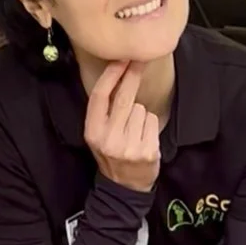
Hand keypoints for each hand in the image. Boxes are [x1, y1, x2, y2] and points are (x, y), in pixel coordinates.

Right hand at [84, 61, 160, 192]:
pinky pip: (153, 122)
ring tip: (135, 131)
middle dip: (132, 76)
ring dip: (142, 115)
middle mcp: (108, 139)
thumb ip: (105, 112)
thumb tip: (118, 76)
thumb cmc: (113, 152)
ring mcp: (128, 146)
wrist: (125, 186)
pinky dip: (151, 126)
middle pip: (124, 98)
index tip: (121, 59)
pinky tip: (144, 138)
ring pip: (141, 110)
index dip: (111, 75)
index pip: (100, 97)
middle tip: (139, 60)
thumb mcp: (99, 134)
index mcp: (92, 131)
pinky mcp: (147, 151)